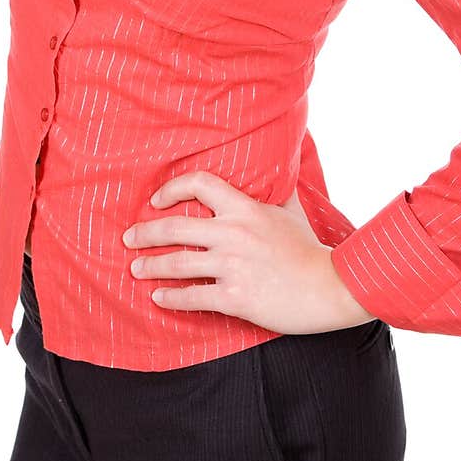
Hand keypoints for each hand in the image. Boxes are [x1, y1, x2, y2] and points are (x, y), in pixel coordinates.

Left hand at [121, 171, 378, 334]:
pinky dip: (170, 298)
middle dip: (145, 233)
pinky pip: (192, 296)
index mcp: (246, 208)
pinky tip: (159, 298)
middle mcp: (234, 233)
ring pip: (176, 263)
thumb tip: (283, 162)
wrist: (332, 287)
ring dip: (150, 266)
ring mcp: (232, 266)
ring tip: (136, 269)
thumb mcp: (293, 211)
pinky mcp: (235, 297)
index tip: (156, 201)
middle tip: (129, 239)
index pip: (199, 183)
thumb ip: (278, 189)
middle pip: (175, 227)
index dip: (172, 188)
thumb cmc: (310, 250)